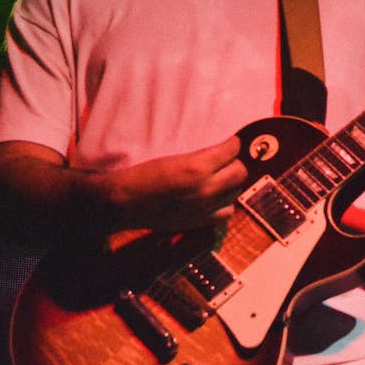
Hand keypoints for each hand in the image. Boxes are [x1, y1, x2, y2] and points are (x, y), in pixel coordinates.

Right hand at [101, 136, 248, 231]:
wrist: (124, 203)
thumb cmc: (142, 175)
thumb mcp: (172, 157)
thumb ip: (200, 156)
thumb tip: (220, 150)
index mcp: (197, 167)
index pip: (232, 150)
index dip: (232, 144)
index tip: (230, 142)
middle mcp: (206, 188)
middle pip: (240, 172)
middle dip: (235, 163)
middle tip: (226, 160)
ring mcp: (205, 207)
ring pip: (236, 191)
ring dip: (231, 183)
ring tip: (221, 178)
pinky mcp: (200, 221)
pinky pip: (227, 212)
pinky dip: (225, 203)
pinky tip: (216, 197)